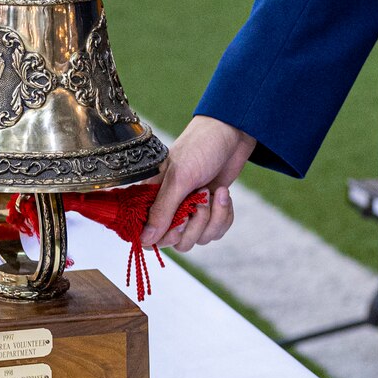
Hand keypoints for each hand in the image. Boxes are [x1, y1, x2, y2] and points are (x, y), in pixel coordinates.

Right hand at [142, 115, 256, 251]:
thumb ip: (163, 210)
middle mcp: (170, 207)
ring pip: (198, 239)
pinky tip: (223, 194)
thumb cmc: (200, 148)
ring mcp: (190, 211)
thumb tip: (146, 240)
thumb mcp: (179, 178)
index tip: (179, 220)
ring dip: (212, 219)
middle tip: (200, 198)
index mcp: (152, 197)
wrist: (232, 134)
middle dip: (195, 224)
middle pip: (176, 242)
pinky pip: (215, 232)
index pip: (147, 234)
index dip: (163, 236)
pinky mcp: (209, 211)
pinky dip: (223, 216)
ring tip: (214, 192)